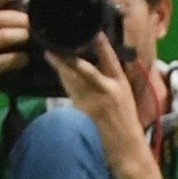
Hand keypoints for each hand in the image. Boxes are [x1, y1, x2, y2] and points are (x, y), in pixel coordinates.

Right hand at [0, 0, 32, 139]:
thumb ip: (6, 26)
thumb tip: (34, 13)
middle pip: (0, 17)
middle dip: (22, 19)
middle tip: (36, 24)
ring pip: (3, 35)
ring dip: (22, 36)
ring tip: (34, 40)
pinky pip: (6, 59)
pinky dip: (20, 59)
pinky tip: (26, 60)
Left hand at [52, 36, 159, 178]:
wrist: (128, 148)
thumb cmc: (126, 121)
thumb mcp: (124, 96)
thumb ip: (111, 80)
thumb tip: (97, 64)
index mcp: (121, 82)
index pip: (111, 58)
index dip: (102, 44)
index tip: (94, 30)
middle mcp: (110, 88)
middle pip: (86, 67)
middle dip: (70, 55)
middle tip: (56, 41)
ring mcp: (97, 100)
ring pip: (75, 79)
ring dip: (61, 66)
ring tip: (49, 53)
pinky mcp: (86, 111)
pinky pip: (72, 93)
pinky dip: (63, 82)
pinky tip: (56, 73)